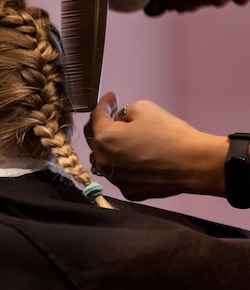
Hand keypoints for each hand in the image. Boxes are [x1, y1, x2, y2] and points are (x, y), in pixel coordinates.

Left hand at [84, 92, 227, 200]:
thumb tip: (119, 120)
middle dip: (102, 125)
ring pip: (105, 159)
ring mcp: (115, 179)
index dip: (103, 104)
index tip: (112, 97)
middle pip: (95, 140)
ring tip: (123, 138)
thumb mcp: (144, 108)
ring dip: (110, 147)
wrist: (194, 164)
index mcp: (104, 138)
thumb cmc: (169, 133)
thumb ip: (124, 111)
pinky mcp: (128, 192)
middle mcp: (103, 161)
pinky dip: (123, 165)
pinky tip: (135, 158)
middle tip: (114, 115)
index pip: (96, 116)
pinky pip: (120, 174)